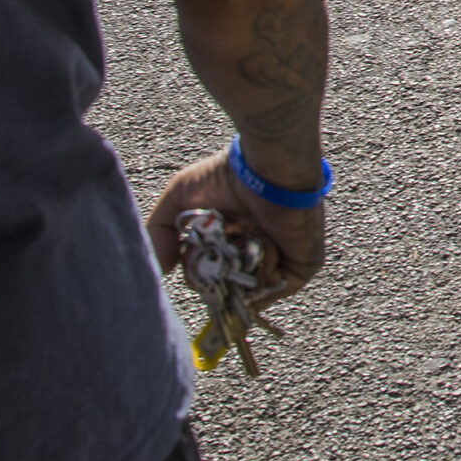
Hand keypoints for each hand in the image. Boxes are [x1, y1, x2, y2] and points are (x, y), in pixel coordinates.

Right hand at [146, 147, 326, 299]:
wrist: (265, 168)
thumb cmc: (226, 177)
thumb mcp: (178, 201)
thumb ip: (160, 235)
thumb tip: (158, 271)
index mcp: (232, 245)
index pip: (211, 280)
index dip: (199, 276)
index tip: (194, 259)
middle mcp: (256, 256)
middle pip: (227, 292)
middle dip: (215, 273)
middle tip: (218, 245)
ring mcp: (281, 263)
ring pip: (249, 292)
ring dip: (238, 267)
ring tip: (240, 238)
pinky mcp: (302, 266)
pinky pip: (274, 286)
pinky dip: (262, 266)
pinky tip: (263, 238)